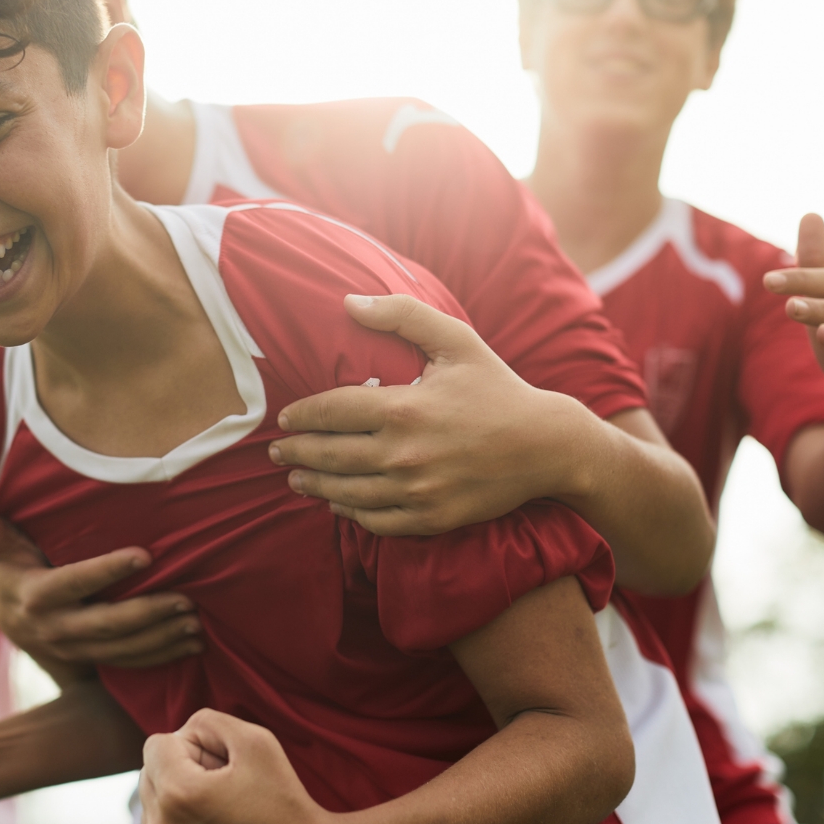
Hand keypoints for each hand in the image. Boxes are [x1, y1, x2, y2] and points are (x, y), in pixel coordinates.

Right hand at [0, 507, 203, 667]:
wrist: (6, 613)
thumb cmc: (10, 566)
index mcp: (35, 597)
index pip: (76, 582)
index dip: (109, 570)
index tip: (146, 554)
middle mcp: (55, 628)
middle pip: (108, 624)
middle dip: (150, 614)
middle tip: (187, 601)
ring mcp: (74, 649)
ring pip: (122, 650)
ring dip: (162, 639)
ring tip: (196, 624)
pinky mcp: (90, 660)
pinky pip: (128, 663)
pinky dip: (160, 656)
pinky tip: (190, 645)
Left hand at [141, 710, 333, 823]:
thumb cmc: (280, 798)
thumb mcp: (254, 740)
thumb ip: (207, 721)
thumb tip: (180, 731)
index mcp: (179, 793)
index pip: (156, 743)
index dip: (192, 745)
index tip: (221, 764)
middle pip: (150, 770)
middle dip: (181, 767)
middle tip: (222, 783)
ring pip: (153, 795)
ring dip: (178, 791)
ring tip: (218, 804)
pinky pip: (157, 821)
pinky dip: (178, 815)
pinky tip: (211, 822)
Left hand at [268, 294, 588, 536]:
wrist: (547, 447)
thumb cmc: (499, 389)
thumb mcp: (457, 340)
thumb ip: (402, 315)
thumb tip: (349, 302)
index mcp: (404, 408)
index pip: (332, 411)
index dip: (302, 415)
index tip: (284, 417)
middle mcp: (404, 453)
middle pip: (331, 455)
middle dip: (296, 453)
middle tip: (276, 451)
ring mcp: (417, 490)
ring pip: (347, 493)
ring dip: (314, 486)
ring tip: (296, 479)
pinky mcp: (432, 518)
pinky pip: (377, 521)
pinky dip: (351, 513)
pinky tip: (337, 504)